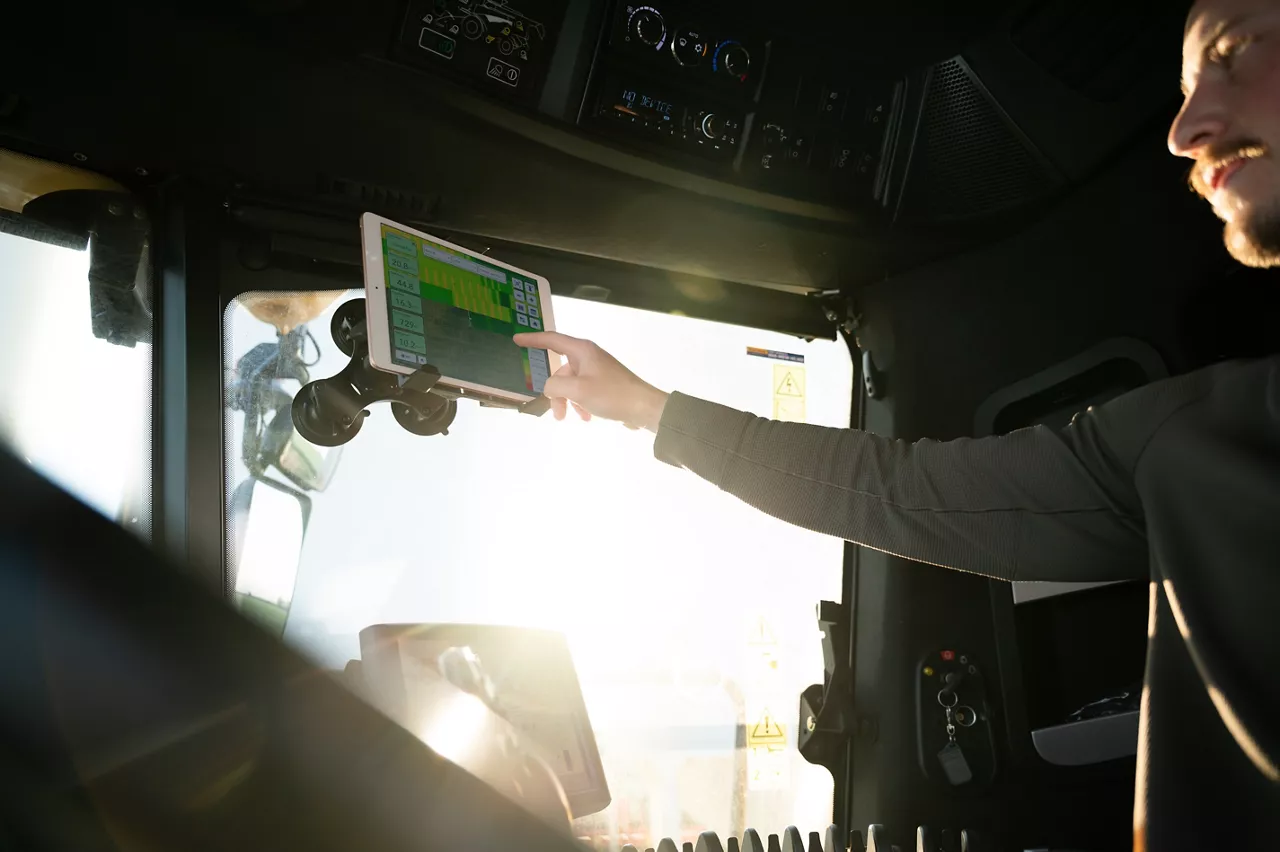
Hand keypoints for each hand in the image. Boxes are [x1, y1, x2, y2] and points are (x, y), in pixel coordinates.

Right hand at [513, 331, 668, 430]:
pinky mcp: (605, 383)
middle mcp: (589, 356)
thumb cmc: (611, 395)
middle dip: (556, 392)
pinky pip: (583, 391)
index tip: (516, 339)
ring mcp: (597, 370)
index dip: (532, 339)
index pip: (552, 339)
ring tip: (573, 418)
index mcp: (582, 351)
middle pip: (561, 371)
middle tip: (557, 414)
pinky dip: (581, 403)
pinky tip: (587, 418)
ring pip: (571, 384)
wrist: (644, 408)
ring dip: (569, 401)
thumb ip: (555, 386)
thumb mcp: (578, 390)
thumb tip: (550, 388)